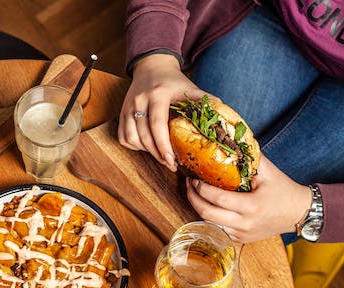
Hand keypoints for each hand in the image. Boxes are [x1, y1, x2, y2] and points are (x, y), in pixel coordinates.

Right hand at [118, 54, 205, 171]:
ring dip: (145, 150)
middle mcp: (139, 100)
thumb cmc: (173, 81)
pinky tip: (146, 145)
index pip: (157, 124)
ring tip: (159, 153)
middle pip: (144, 136)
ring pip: (131, 138)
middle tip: (170, 164)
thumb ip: (204, 101)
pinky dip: (134, 145)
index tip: (171, 160)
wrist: (152, 66)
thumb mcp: (190, 88)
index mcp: (158, 94)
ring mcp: (127, 107)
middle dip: (157, 154)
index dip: (163, 145)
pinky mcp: (121, 114)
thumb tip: (222, 113)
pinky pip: (123, 137)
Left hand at [185, 156, 312, 242]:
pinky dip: (209, 218)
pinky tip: (206, 206)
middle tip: (188, 185)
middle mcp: (243, 223)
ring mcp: (240, 234)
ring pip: (208, 224)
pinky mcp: (239, 240)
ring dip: (198, 209)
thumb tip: (231, 145)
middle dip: (192, 198)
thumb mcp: (269, 172)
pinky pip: (217, 230)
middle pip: (206, 213)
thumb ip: (250, 160)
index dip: (200, 188)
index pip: (216, 198)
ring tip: (194, 194)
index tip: (194, 178)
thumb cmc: (284, 191)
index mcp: (250, 206)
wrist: (299, 213)